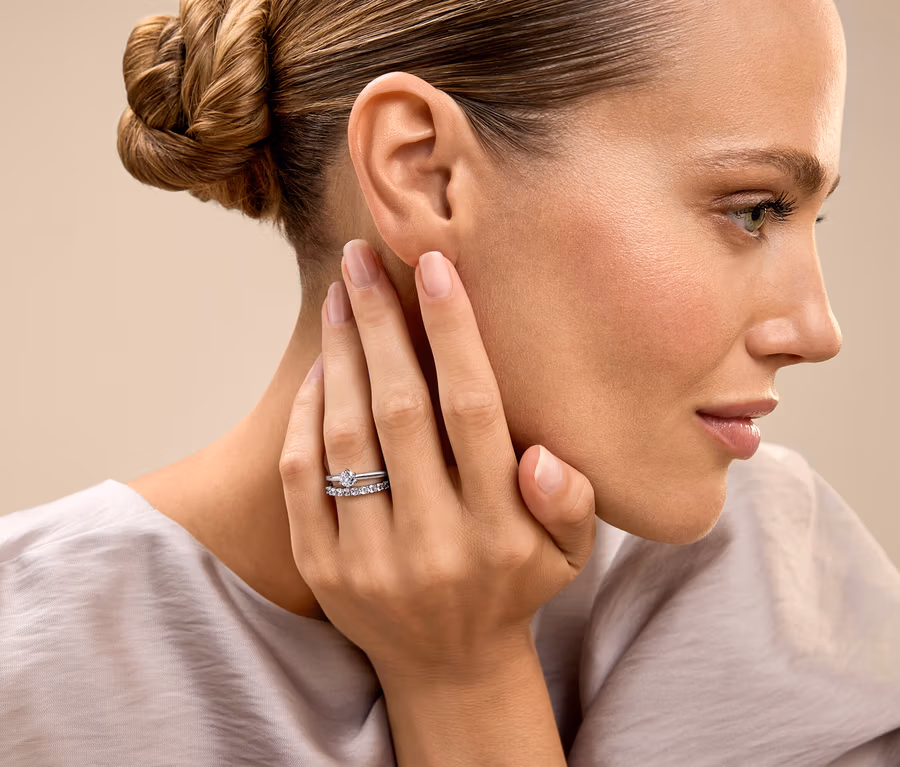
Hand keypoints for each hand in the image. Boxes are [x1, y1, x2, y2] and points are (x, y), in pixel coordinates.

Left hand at [279, 239, 595, 683]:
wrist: (448, 667)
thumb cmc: (513, 585)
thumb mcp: (568, 554)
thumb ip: (569, 501)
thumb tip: (541, 455)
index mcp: (500, 530)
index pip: (473, 411)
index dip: (453, 332)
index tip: (434, 266)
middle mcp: (435, 544)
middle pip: (400, 410)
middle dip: (380, 323)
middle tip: (361, 259)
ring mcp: (370, 560)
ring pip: (347, 436)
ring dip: (341, 356)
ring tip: (341, 298)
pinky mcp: (322, 569)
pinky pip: (302, 476)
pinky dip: (306, 415)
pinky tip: (321, 369)